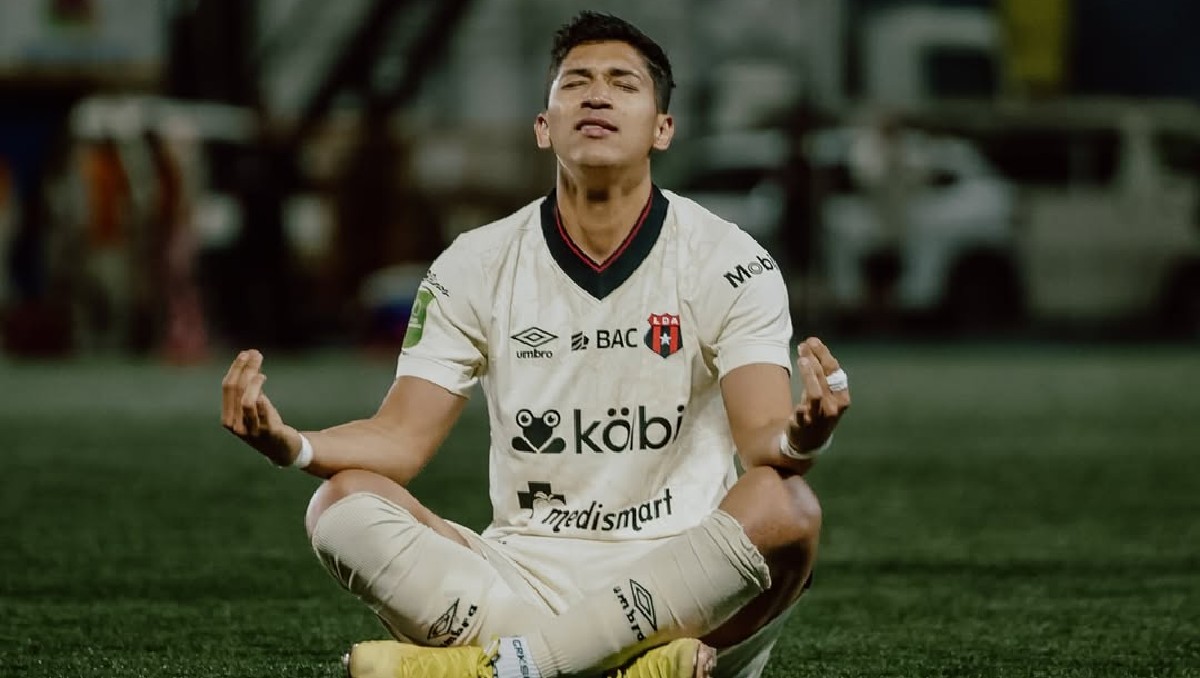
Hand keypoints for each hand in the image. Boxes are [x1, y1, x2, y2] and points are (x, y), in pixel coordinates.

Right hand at [221, 349, 299, 465]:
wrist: (282, 450)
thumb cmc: (266, 424)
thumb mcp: (256, 405)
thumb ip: (251, 387)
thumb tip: (251, 359)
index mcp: (228, 417)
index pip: (228, 388)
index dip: (236, 368)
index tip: (246, 353)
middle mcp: (236, 425)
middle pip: (237, 391)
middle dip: (245, 370)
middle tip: (256, 354)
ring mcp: (252, 431)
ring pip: (247, 402)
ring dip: (253, 383)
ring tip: (262, 373)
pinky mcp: (269, 433)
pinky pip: (264, 414)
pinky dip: (263, 399)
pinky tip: (266, 385)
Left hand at [787, 337, 850, 453]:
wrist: (808, 441)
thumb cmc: (817, 410)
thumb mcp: (824, 392)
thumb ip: (819, 370)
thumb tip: (811, 342)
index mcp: (842, 398)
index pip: (835, 371)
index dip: (823, 354)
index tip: (812, 341)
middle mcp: (834, 407)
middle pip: (825, 379)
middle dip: (814, 360)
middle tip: (803, 346)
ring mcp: (819, 418)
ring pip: (816, 394)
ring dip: (809, 376)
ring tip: (801, 360)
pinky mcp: (804, 426)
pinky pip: (802, 415)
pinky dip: (801, 409)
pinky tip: (798, 404)